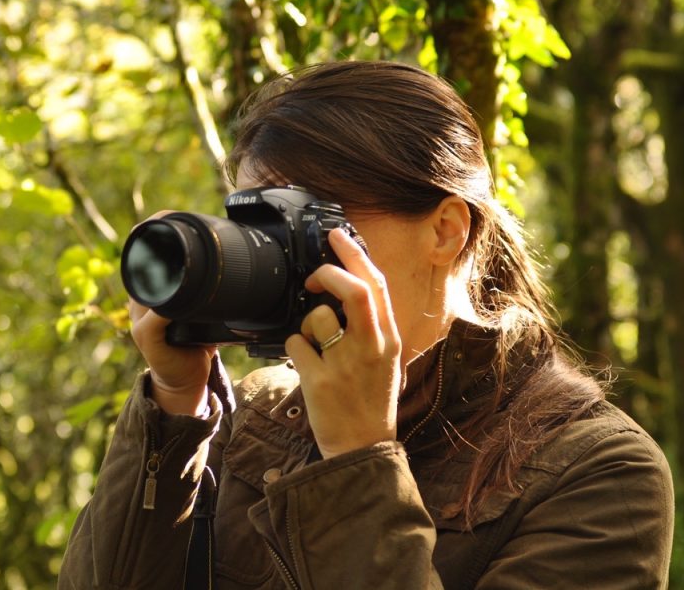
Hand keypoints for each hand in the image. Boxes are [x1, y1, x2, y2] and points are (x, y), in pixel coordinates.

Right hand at [128, 212, 215, 416]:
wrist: (183, 381)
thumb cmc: (194, 343)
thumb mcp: (202, 310)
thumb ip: (209, 288)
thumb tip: (241, 261)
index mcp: (153, 290)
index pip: (147, 253)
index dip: (157, 230)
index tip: (171, 214)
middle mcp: (141, 300)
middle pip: (142, 263)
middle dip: (156, 240)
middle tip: (176, 222)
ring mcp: (140, 318)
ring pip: (145, 286)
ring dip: (160, 269)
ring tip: (178, 254)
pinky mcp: (146, 337)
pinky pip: (153, 318)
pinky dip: (164, 309)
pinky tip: (174, 302)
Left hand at [284, 228, 402, 458]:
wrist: (362, 449)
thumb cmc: (370, 401)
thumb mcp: (385, 360)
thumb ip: (372, 326)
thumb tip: (349, 286)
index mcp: (389, 339)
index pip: (375, 285)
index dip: (354, 254)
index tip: (336, 234)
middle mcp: (371, 348)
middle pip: (352, 291)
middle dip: (327, 274)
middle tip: (312, 279)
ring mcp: (346, 364)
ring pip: (316, 318)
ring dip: (306, 325)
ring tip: (315, 347)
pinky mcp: (320, 381)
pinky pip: (294, 344)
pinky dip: (294, 348)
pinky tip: (305, 365)